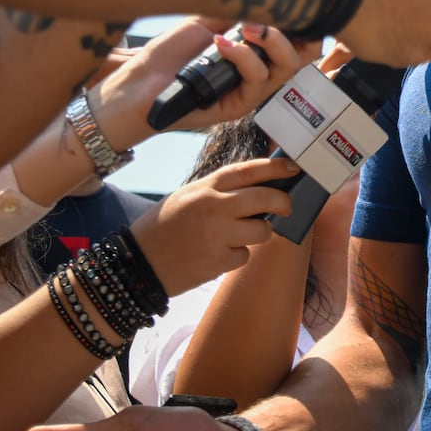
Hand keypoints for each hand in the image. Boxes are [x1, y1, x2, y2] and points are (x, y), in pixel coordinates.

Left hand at [93, 17, 316, 146]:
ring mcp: (251, 91)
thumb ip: (237, 8)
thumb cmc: (169, 54)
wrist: (139, 83)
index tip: (295, 6)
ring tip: (244, 28)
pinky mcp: (239, 106)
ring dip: (269, 41)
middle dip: (292, 32)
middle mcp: (258, 73)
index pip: (298, 42)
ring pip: (285, 68)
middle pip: (302, 57)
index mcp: (255, 53)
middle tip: (263, 19)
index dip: (305, 27)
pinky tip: (219, 44)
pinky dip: (242, 57)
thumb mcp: (206, 20)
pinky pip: (257, 80)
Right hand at [130, 155, 297, 297]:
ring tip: (238, 236)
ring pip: (262, 231)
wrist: (137, 263)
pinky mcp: (218, 261)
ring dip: (258, 235)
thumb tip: (256, 189)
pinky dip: (236, 256)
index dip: (275, 167)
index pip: (249, 170)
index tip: (293, 167)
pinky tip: (217, 255)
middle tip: (286, 207)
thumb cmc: (163, 227)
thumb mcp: (187, 196)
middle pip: (266, 198)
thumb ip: (218, 191)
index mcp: (206, 187)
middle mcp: (214, 207)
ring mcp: (218, 235)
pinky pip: (245, 256)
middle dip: (283, 202)